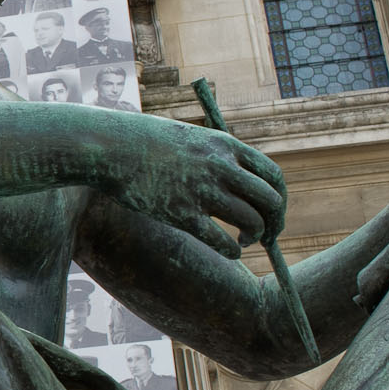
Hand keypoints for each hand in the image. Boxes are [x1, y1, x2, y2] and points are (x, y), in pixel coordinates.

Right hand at [103, 121, 285, 257]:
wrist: (110, 146)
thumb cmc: (145, 141)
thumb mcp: (190, 137)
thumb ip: (216, 155)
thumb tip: (237, 179)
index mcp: (225, 146)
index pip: (272, 176)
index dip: (278, 198)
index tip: (273, 211)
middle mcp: (220, 167)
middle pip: (269, 200)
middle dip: (273, 222)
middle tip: (266, 234)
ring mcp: (201, 191)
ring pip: (250, 221)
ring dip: (254, 236)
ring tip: (244, 240)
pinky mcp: (181, 214)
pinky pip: (221, 240)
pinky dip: (233, 250)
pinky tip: (230, 251)